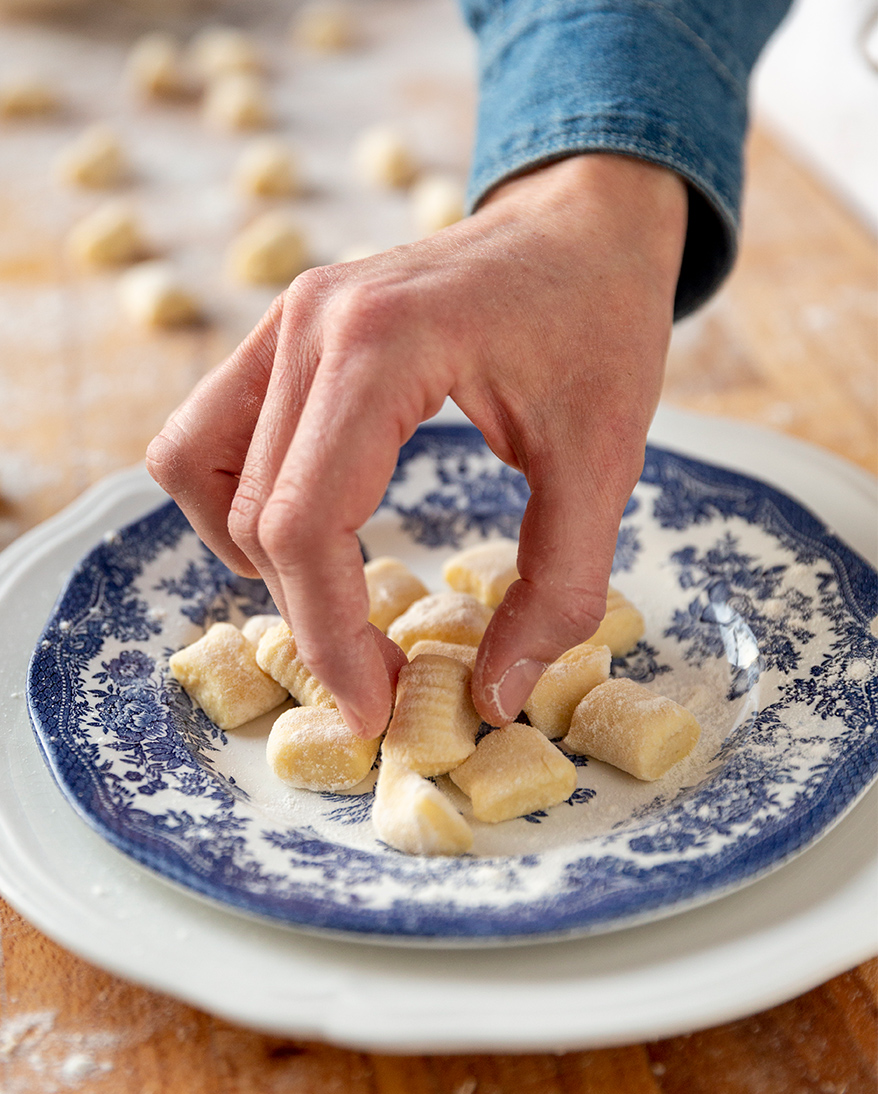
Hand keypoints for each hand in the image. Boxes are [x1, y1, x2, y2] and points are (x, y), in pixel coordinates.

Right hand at [147, 153, 686, 737]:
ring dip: (255, 558)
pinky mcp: (287, 330)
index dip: (329, 637)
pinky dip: (235, 499)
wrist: (585, 222)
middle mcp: (310, 325)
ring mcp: (287, 319)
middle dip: (310, 617)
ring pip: (200, 472)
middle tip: (378, 674)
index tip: (373, 706)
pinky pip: (208, 432)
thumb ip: (559, 588)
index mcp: (383, 346)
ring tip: (334, 601)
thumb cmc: (603, 322)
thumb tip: (494, 696)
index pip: (304, 524)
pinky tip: (306, 529)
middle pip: (256, 515)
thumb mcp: (605, 462)